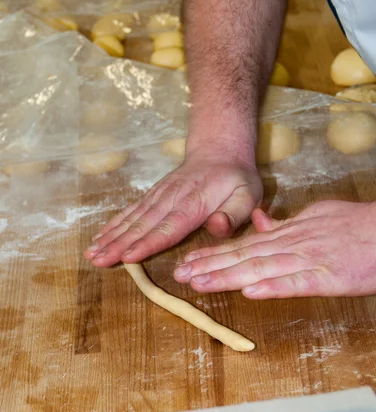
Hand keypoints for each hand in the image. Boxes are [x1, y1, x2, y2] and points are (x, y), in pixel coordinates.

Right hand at [84, 146, 262, 267]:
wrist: (220, 150)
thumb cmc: (236, 179)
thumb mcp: (247, 194)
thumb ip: (234, 214)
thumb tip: (216, 226)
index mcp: (194, 204)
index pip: (168, 227)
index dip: (148, 243)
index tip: (128, 257)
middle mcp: (171, 199)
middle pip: (142, 225)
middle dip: (119, 244)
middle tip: (98, 261)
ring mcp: (159, 195)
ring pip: (132, 218)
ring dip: (110, 236)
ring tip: (91, 253)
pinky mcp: (153, 195)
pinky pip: (131, 210)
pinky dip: (114, 223)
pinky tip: (99, 236)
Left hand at [174, 197, 375, 297]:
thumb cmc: (356, 225)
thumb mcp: (315, 216)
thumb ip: (285, 223)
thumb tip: (259, 223)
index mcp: (288, 234)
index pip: (244, 245)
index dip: (214, 255)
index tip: (189, 263)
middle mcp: (291, 245)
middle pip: (243, 256)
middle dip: (209, 266)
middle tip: (179, 275)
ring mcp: (308, 260)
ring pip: (261, 268)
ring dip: (228, 276)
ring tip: (199, 283)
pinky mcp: (328, 276)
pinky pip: (297, 282)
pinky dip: (272, 286)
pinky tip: (249, 292)